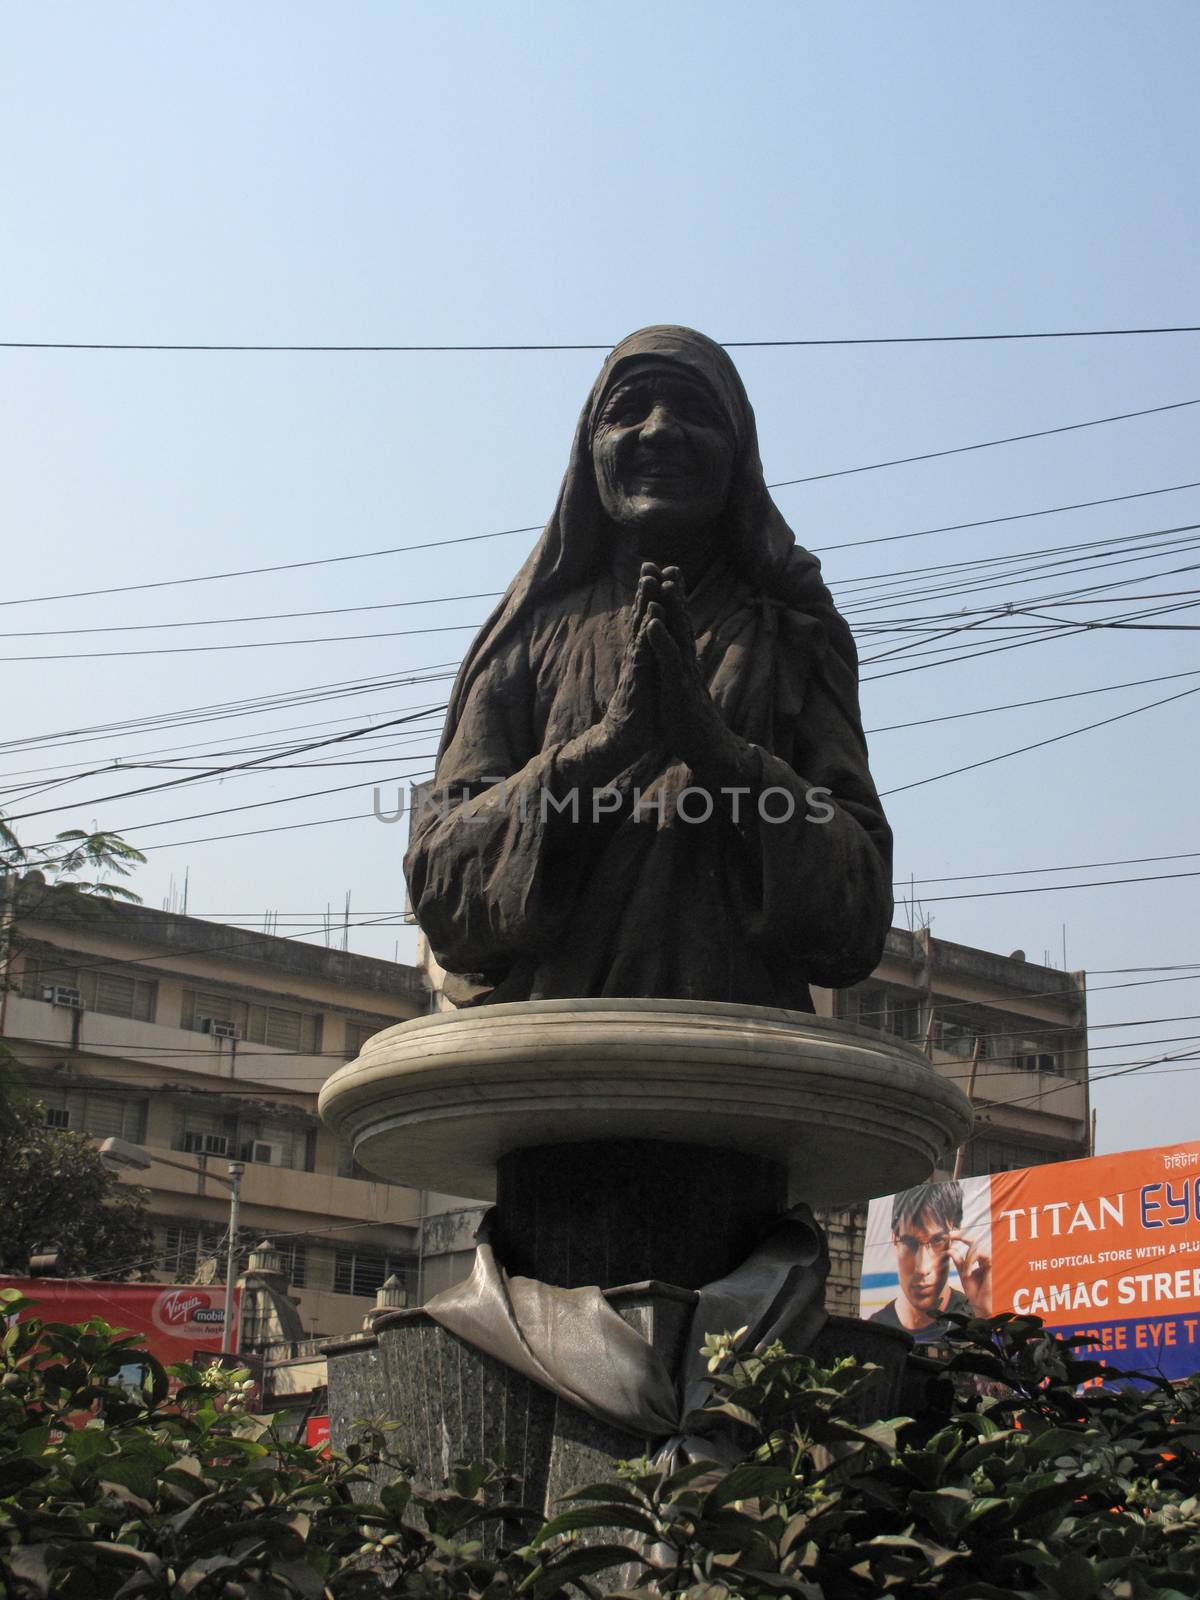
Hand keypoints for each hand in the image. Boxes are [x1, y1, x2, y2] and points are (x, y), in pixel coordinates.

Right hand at [592, 563, 662, 766]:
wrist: (627, 738)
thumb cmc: (642, 710)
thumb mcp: (652, 680)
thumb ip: (653, 660)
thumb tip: (657, 646)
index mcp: (645, 654)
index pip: (649, 620)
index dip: (653, 597)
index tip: (659, 573)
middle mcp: (638, 655)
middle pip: (642, 617)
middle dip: (645, 590)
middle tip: (649, 564)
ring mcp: (637, 665)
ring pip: (640, 629)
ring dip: (644, 603)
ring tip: (648, 580)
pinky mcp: (638, 678)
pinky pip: (644, 651)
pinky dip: (647, 631)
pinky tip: (651, 615)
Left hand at [644, 565, 736, 774]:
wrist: (705, 747)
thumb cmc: (688, 718)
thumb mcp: (677, 686)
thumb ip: (673, 668)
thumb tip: (669, 652)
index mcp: (683, 658)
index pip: (677, 622)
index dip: (671, 598)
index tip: (665, 573)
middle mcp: (686, 659)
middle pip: (680, 619)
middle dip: (673, 591)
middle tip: (668, 564)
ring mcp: (684, 671)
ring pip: (677, 633)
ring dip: (670, 607)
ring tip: (664, 582)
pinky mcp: (679, 687)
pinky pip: (668, 660)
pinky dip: (660, 640)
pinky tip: (651, 624)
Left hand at [949, 1233, 991, 1316]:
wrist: (980, 1305)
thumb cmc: (974, 1291)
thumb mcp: (963, 1274)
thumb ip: (958, 1261)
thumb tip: (950, 1249)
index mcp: (978, 1260)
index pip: (970, 1243)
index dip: (960, 1236)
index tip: (947, 1234)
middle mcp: (984, 1258)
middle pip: (974, 1241)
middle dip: (961, 1236)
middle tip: (949, 1235)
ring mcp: (989, 1261)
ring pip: (976, 1248)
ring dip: (966, 1259)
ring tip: (965, 1273)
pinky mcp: (992, 1264)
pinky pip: (980, 1255)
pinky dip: (971, 1263)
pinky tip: (967, 1274)